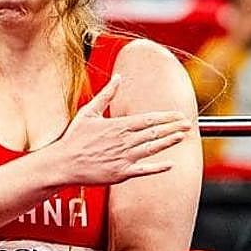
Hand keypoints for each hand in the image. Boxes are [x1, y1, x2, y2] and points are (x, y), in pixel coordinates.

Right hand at [49, 74, 189, 185]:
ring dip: (169, 142)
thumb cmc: (73, 138)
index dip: (165, 117)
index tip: (178, 114)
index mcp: (117, 125)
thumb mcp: (88, 112)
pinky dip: (158, 167)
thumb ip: (106, 94)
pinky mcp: (120, 173)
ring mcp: (123, 158)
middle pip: (154, 132)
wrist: (62, 163)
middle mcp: (123, 141)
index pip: (148, 119)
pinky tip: (170, 164)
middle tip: (188, 124)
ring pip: (152, 148)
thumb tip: (118, 77)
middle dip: (173, 127)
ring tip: (182, 137)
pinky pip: (144, 170)